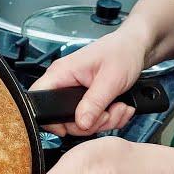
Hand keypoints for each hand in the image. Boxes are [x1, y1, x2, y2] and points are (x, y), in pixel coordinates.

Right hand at [31, 28, 148, 136]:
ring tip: (117, 108)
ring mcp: (73, 91)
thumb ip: (94, 103)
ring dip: (102, 121)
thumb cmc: (122, 52)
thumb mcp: (110, 80)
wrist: (135, 48)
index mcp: (61, 72)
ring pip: (79, 121)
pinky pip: (89, 117)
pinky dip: (107, 118)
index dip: (49, 118)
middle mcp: (64, 82)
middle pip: (62, 118)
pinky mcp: (84, 98)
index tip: (71, 126)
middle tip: (107, 115)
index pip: (38, 99)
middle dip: (89, 123)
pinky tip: (117, 107)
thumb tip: (81, 123)